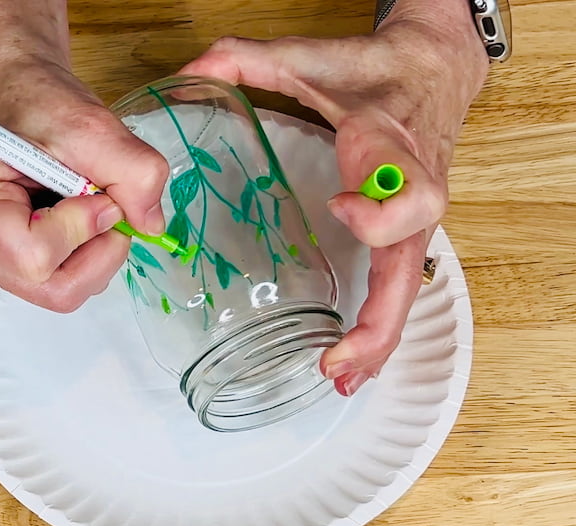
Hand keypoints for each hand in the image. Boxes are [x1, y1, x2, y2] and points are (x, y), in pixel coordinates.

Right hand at [0, 60, 168, 311]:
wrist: (27, 100)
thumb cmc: (42, 106)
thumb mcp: (95, 128)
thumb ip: (134, 174)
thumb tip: (151, 227)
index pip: (37, 258)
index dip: (83, 229)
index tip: (96, 192)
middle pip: (59, 290)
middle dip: (99, 250)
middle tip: (106, 204)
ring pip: (69, 291)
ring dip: (98, 250)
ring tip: (89, 204)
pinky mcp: (17, 270)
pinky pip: (69, 282)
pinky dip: (90, 254)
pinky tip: (81, 218)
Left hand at [179, 6, 487, 394]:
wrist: (434, 69)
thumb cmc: (377, 69)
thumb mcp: (311, 56)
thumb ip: (245, 59)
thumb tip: (182, 75)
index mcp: (388, 149)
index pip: (408, 193)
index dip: (380, 213)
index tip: (338, 207)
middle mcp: (411, 190)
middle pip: (410, 266)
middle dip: (380, 320)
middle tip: (337, 360)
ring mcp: (415, 216)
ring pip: (410, 287)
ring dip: (382, 339)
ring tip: (345, 378)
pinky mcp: (411, 228)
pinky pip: (403, 283)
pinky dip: (384, 325)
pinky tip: (360, 356)